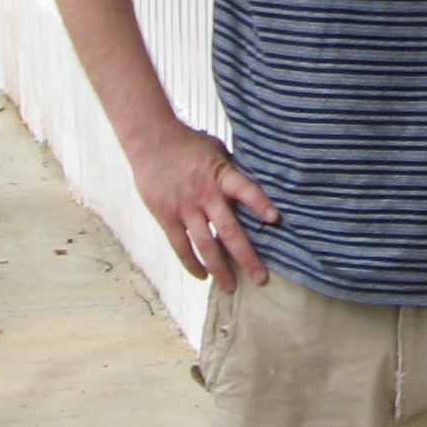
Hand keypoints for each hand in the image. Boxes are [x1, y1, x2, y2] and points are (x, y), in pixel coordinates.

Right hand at [130, 118, 277, 288]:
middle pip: (229, 230)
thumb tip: (250, 189)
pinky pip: (181, 246)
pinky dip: (192, 263)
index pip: (245, 190)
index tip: (275, 220)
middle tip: (260, 278)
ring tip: (231, 286)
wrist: (151, 140)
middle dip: (246, 257)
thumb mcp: (216, 150)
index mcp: (220, 175)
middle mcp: (205, 194)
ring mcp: (185, 208)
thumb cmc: (188, 143)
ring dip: (220, 269)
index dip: (260, 204)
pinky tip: (202, 275)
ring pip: (205, 245)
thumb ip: (231, 171)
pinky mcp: (167, 216)